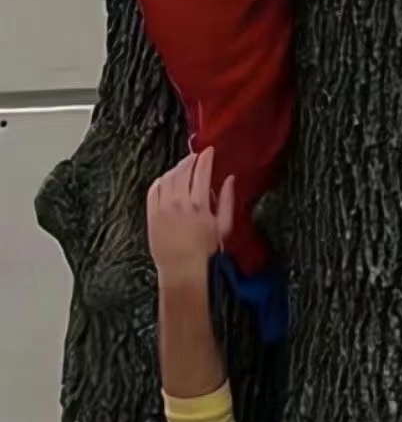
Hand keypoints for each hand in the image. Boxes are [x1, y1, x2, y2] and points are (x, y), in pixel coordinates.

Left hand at [147, 149, 234, 283]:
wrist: (182, 270)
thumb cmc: (205, 251)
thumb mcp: (223, 227)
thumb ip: (227, 200)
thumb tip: (230, 179)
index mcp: (199, 206)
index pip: (201, 172)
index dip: (205, 158)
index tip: (208, 152)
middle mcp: (179, 204)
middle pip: (182, 172)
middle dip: (190, 160)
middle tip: (195, 157)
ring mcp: (163, 209)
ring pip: (167, 178)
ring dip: (176, 168)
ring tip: (183, 167)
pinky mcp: (152, 215)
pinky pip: (153, 190)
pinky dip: (160, 180)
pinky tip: (166, 180)